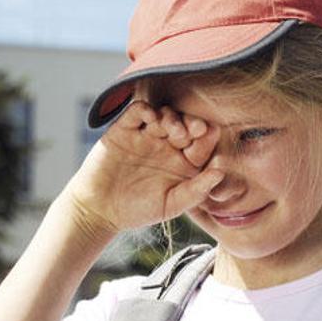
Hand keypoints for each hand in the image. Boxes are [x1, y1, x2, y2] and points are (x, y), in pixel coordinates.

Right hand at [62, 101, 221, 230]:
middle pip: (186, 124)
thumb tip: (220, 173)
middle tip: (194, 130)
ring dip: (171, 117)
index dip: (207, 137)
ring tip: (172, 129)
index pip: (202, 143)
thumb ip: (196, 190)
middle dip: (191, 123)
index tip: (210, 134)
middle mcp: (168, 145)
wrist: (100, 210)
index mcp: (185, 161)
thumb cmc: (139, 211)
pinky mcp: (124, 129)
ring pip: (164, 115)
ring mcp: (146, 135)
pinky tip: (151, 118)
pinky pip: (137, 112)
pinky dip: (145, 110)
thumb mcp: (172, 204)